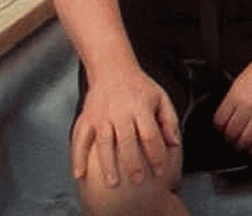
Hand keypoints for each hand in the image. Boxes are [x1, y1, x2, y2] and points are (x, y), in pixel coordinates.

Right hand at [71, 67, 179, 188]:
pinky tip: (79, 174)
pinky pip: (80, 139)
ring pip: (104, 144)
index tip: (160, 171)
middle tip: (138, 181)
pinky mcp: (87, 118)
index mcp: (141, 107)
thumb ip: (169, 120)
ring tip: (113, 183)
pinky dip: (78, 157)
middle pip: (127, 142)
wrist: (112, 69)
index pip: (150, 135)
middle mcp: (120, 112)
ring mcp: (101, 116)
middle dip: (133, 164)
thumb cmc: (139, 86)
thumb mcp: (160, 97)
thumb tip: (174, 143)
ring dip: (108, 165)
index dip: (156, 155)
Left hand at [213, 44, 251, 153]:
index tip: (222, 129)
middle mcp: (248, 105)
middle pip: (231, 133)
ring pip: (245, 140)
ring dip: (241, 145)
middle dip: (229, 138)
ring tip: (241, 143)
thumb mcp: (241, 80)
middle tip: (231, 138)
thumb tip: (227, 115)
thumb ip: (233, 99)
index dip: (219, 128)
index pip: (219, 121)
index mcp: (236, 95)